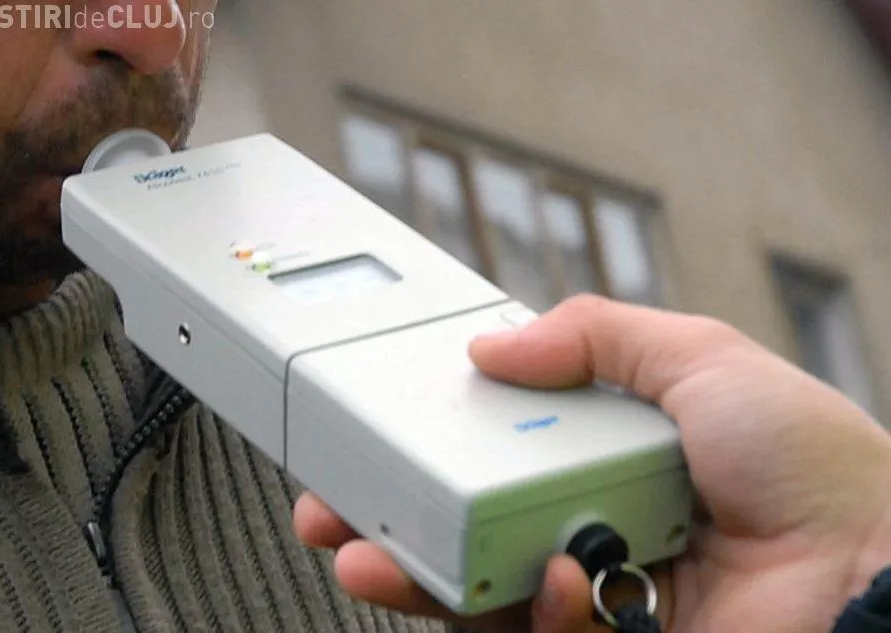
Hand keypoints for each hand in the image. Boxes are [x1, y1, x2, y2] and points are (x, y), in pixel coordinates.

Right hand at [293, 295, 890, 632]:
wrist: (874, 569)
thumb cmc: (808, 463)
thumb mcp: (698, 356)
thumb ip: (593, 336)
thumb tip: (491, 346)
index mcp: (602, 449)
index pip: (493, 445)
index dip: (430, 442)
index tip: (376, 431)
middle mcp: (588, 518)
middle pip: (465, 520)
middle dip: (387, 515)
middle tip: (329, 505)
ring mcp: (593, 590)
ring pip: (475, 588)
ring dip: (412, 573)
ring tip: (360, 552)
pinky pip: (533, 631)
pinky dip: (536, 609)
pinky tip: (564, 582)